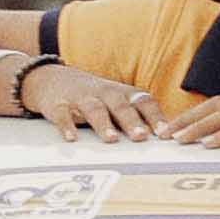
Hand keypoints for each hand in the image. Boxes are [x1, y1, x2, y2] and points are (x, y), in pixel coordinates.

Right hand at [29, 62, 163, 140]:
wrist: (53, 79)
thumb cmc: (95, 97)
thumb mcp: (117, 103)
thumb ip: (137, 118)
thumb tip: (166, 138)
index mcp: (123, 94)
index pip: (143, 102)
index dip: (155, 117)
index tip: (164, 133)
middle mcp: (105, 93)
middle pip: (120, 105)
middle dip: (131, 121)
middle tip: (140, 136)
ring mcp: (81, 98)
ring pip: (94, 109)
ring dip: (103, 124)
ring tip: (111, 139)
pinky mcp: (58, 104)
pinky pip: (62, 114)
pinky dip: (66, 126)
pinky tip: (71, 138)